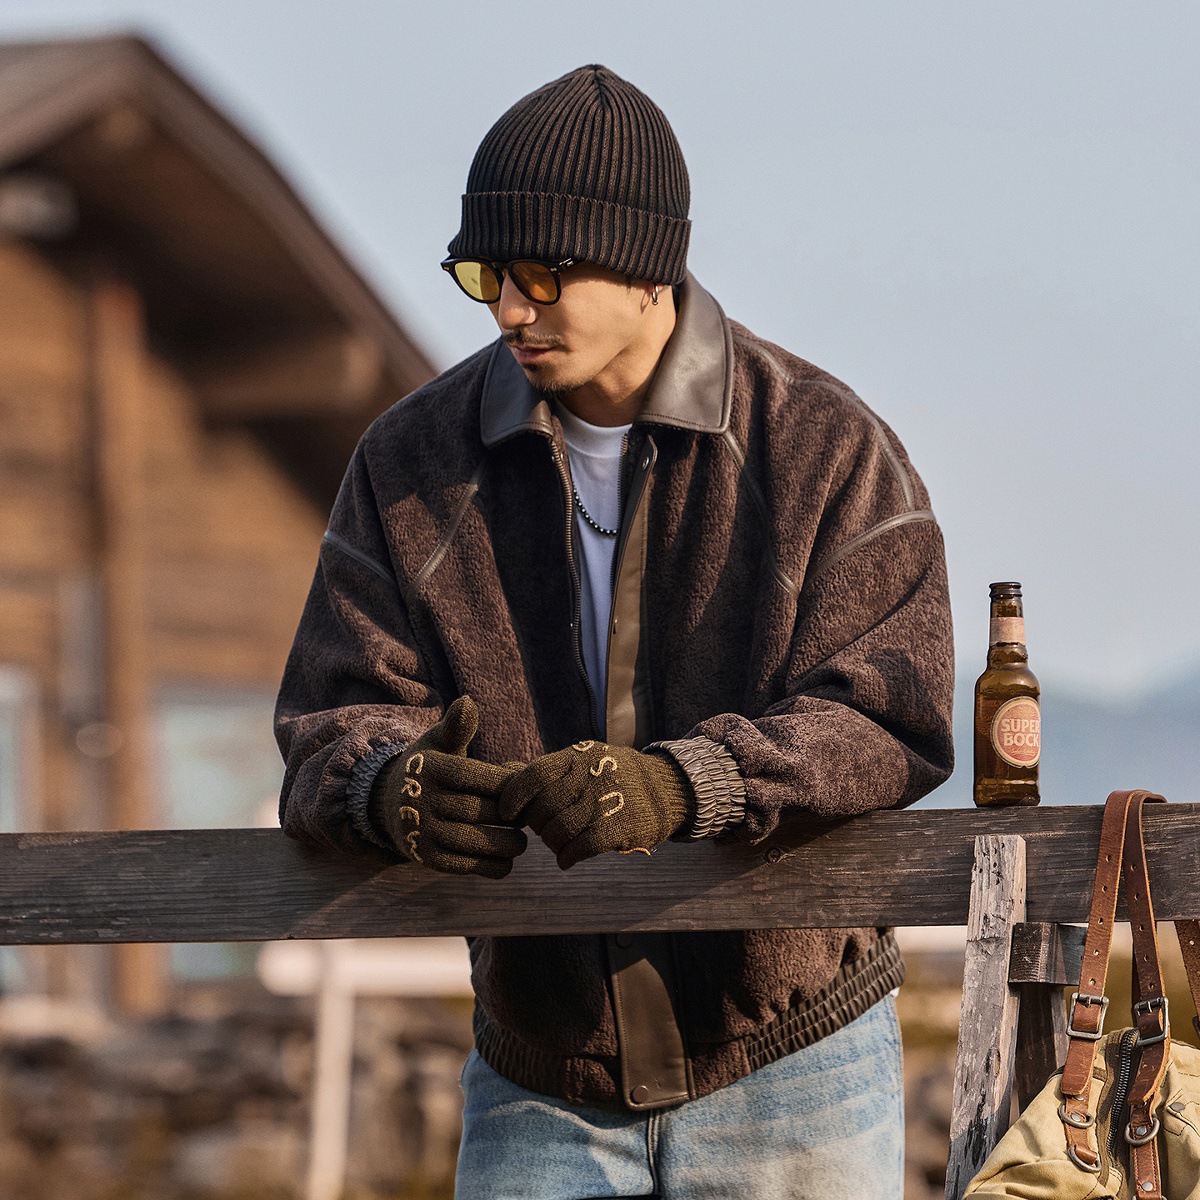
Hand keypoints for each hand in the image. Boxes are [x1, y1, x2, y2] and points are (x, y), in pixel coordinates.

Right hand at [370, 696, 525, 877]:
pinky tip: (506, 859)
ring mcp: (424, 832)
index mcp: (432, 769)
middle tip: (532, 816)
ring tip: (521, 839)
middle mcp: (423, 801)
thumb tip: (467, 702)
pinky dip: (493, 866)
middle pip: (482, 811)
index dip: (509, 784)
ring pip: (477, 842)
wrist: (389, 805)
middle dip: (513, 815)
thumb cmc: (429, 768)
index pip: (480, 777)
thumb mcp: (437, 743)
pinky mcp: (427, 859)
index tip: (527, 787)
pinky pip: (467, 866)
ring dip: (508, 844)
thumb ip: (456, 727)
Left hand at [499, 740, 691, 868]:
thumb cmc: (615, 777)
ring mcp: (605, 801)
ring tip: (559, 845)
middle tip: (545, 831)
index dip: (514, 798)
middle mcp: (590, 775)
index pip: (533, 775)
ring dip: (552, 844)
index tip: (509, 815)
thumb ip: (547, 769)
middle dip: (538, 826)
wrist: (667, 789)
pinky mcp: (619, 827)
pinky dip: (567, 857)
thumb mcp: (584, 760)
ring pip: (558, 831)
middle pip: (542, 809)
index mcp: (578, 756)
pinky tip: (567, 859)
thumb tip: (503, 771)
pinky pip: (580, 848)